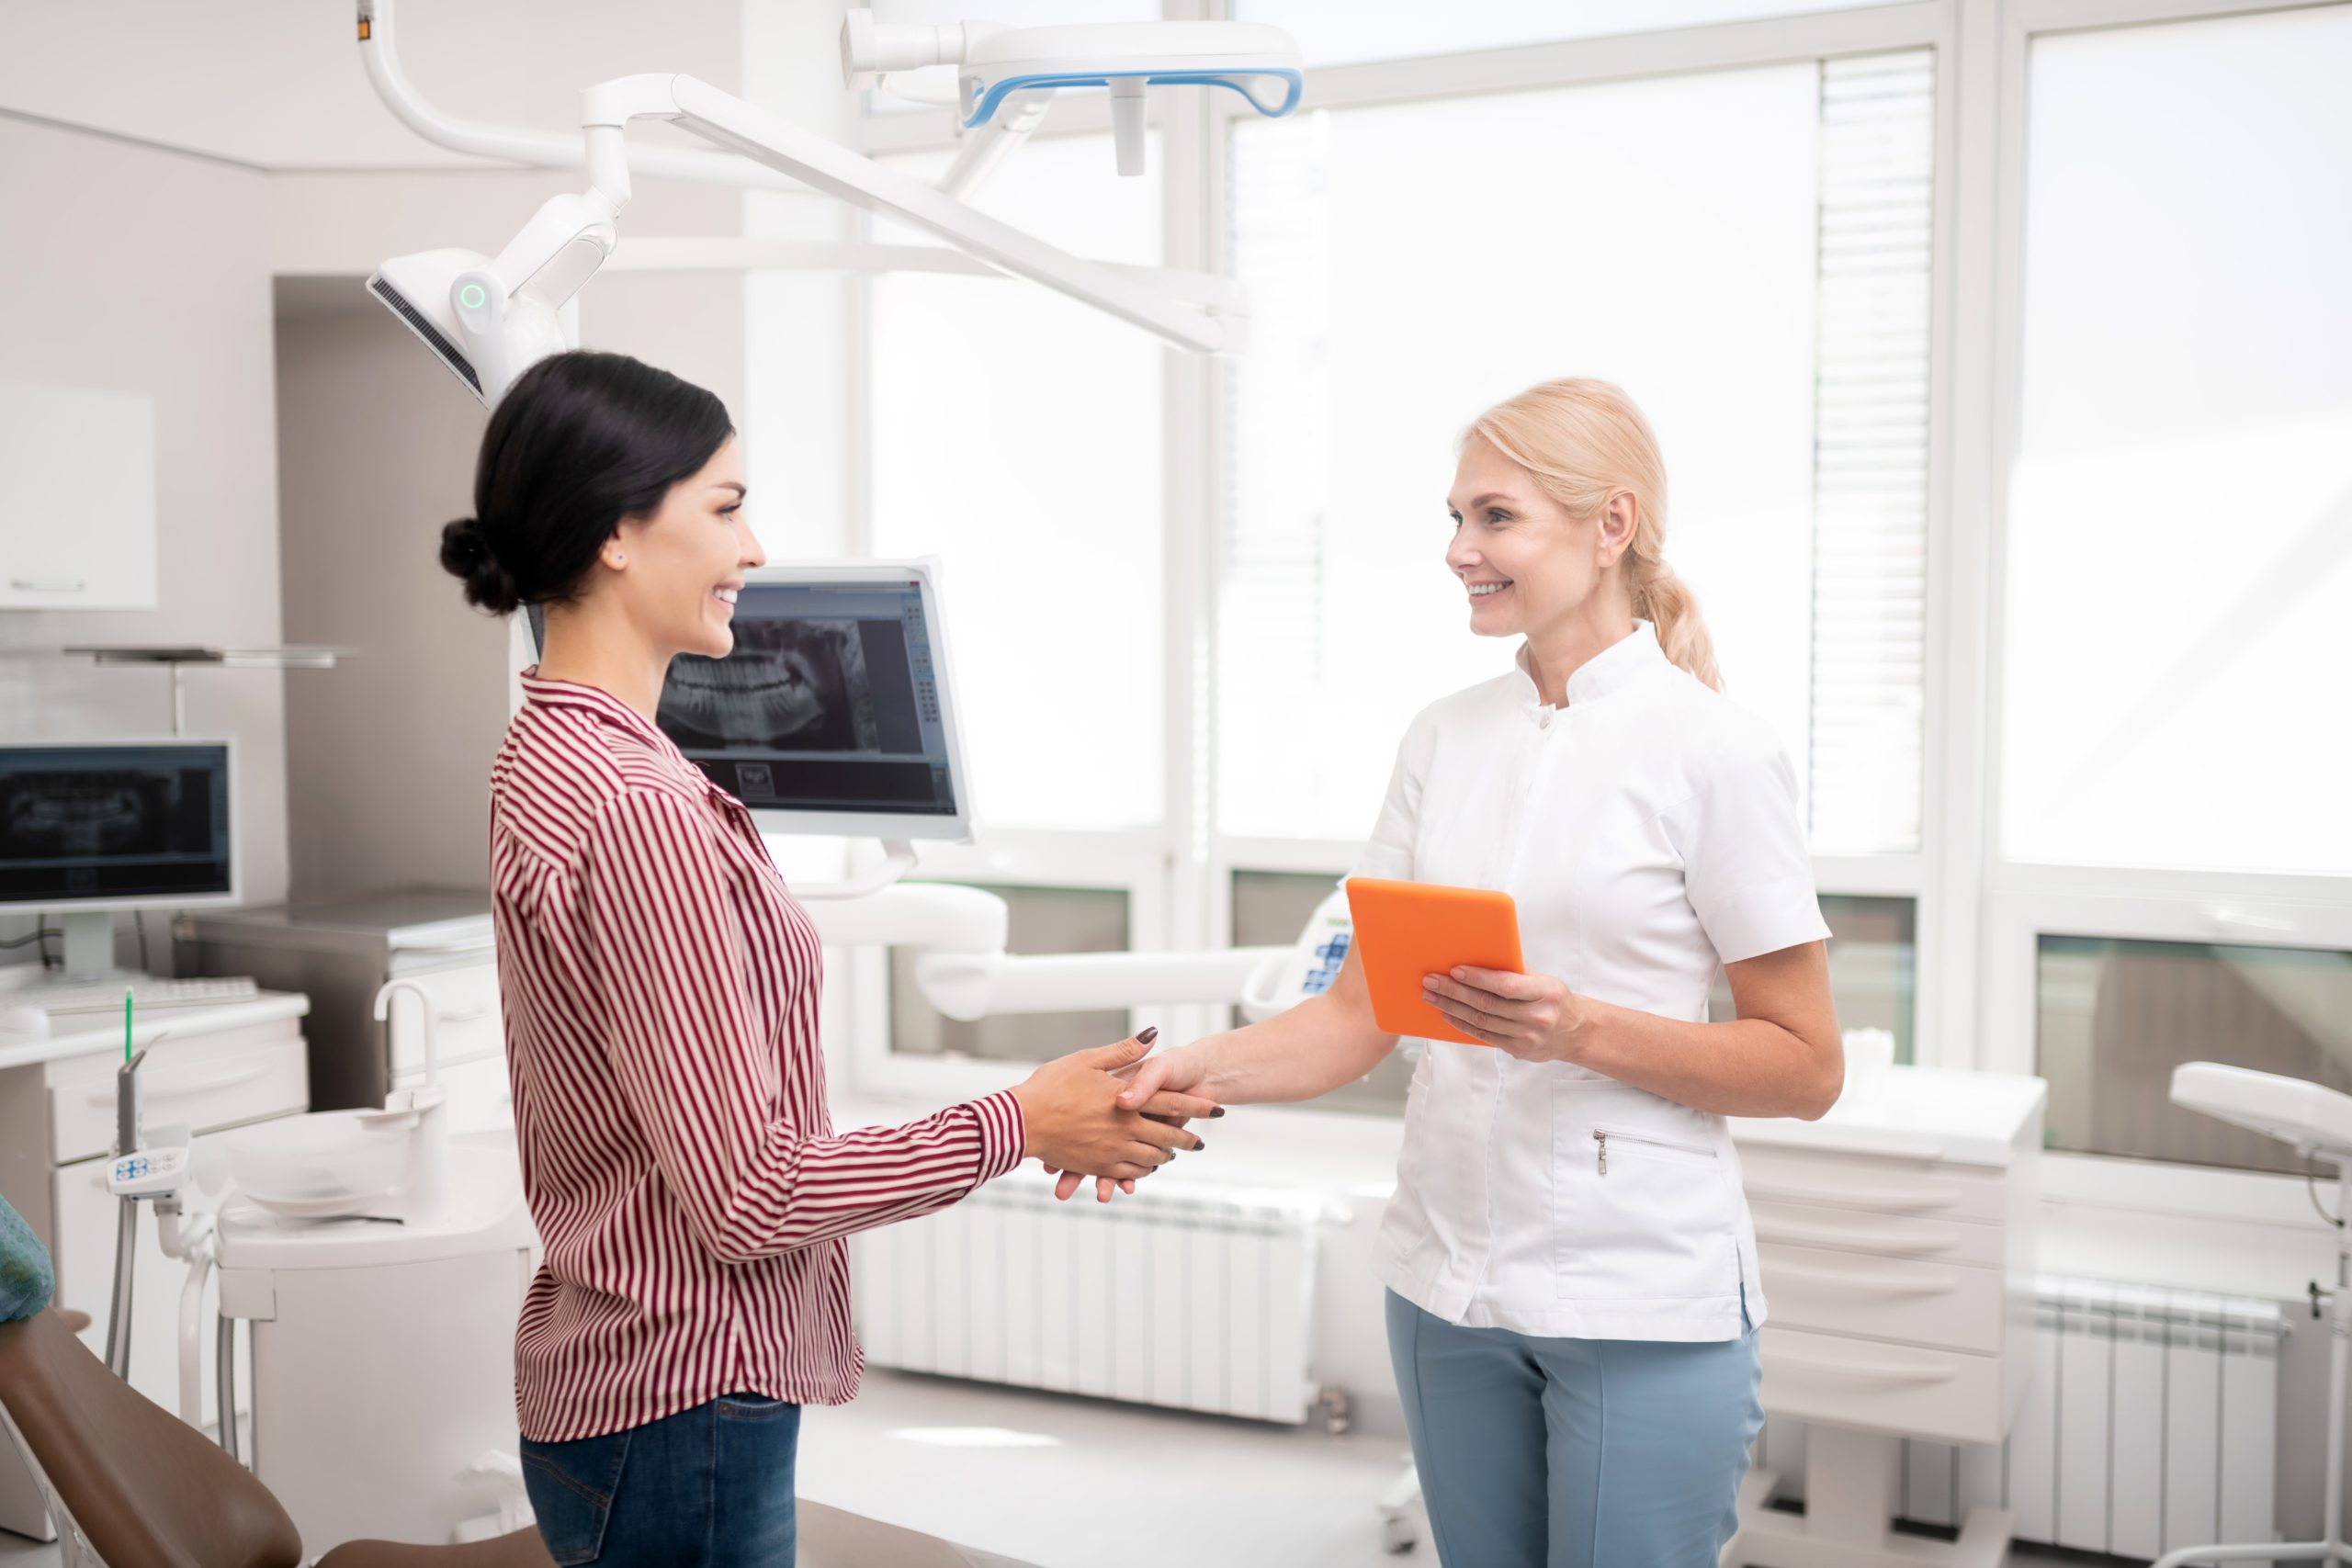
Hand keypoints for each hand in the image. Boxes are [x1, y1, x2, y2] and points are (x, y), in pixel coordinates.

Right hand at [1044, 1044, 1219, 1203]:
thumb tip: (1152, 1035)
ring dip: (1165, 1156)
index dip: (1198, 1105)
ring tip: (1172, 1155)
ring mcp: (1112, 1150)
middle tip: (1198, 1142)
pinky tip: (1143, 1170)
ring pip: (1151, 1158)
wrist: (1021, 1122)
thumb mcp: (1088, 1060)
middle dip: (1187, 1138)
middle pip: (1167, 1136)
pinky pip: (1128, 1173)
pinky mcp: (1097, 1167)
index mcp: (1125, 1098)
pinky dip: (1141, 1172)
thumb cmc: (1050, 1087)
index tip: (1218, 1108)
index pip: (1173, 1101)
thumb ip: (1124, 1051)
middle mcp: (1124, 1127)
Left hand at [1421, 967, 1594, 1061]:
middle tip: (1431, 981)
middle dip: (1455, 992)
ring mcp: (1527, 1037)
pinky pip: (1484, 1036)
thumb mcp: (1544, 980)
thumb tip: (1477, 961)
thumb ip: (1516, 974)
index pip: (1506, 985)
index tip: (1455, 970)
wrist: (1576, 1032)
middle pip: (1488, 1004)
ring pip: (1482, 1021)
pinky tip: (1447, 1013)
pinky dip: (1463, 1024)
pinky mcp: (1518, 1050)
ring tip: (1432, 996)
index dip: (1478, 978)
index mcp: (1545, 993)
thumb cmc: (1555, 999)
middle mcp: (1537, 1017)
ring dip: (1452, 1008)